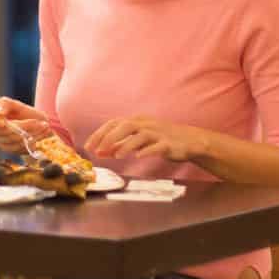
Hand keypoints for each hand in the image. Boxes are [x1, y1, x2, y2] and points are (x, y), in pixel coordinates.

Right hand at [0, 97, 50, 154]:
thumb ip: (7, 104)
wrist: (40, 127)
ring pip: (10, 138)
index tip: (2, 122)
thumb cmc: (28, 114)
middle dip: (18, 126)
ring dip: (28, 132)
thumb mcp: (19, 105)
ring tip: (42, 126)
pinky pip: (16, 147)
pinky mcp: (7, 149)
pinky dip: (29, 140)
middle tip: (37, 122)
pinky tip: (37, 135)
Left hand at [83, 116, 207, 162]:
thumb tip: (99, 151)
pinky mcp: (169, 143)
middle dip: (109, 137)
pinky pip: (158, 146)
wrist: (189, 141)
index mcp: (137, 121)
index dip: (100, 134)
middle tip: (97, 151)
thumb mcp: (137, 141)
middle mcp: (146, 124)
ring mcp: (158, 133)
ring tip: (115, 155)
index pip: (114, 123)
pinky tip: (139, 157)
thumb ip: (119, 145)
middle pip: (125, 126)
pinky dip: (147, 150)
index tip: (88, 147)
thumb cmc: (160, 140)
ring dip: (126, 144)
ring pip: (140, 134)